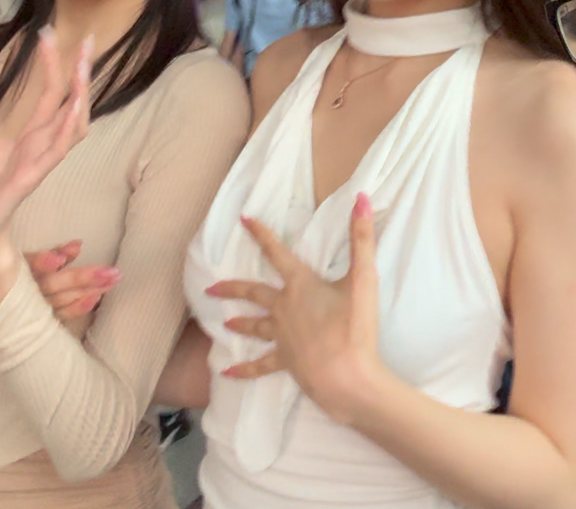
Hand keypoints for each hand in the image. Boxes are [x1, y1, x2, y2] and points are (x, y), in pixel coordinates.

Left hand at [0, 28, 91, 278]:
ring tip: (84, 69)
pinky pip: (57, 150)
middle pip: (71, 102)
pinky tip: (73, 108)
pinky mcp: (31, 176)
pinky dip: (67, 129)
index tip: (51, 33)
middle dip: (81, 73)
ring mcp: (41, 159)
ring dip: (81, 97)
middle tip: (90, 41)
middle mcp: (44, 143)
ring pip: (73, 125)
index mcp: (33, 134)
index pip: (51, 93)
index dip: (53, 63)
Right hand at [26, 240, 121, 320]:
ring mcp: (32, 309)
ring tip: (112, 280)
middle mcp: (24, 291)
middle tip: (111, 271)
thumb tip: (78, 244)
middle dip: (82, 277)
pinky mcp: (40, 322)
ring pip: (62, 299)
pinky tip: (96, 298)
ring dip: (88, 290)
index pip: (29, 264)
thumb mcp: (31, 261)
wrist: (5, 310)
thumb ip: (54, 253)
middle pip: (53, 284)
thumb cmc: (20, 278)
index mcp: (18, 270)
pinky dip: (79, 308)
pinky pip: (61, 316)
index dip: (43, 262)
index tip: (59, 259)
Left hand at [207, 193, 383, 424]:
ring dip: (241, 323)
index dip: (261, 234)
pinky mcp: (285, 362)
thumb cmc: (354, 326)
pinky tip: (227, 373)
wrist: (347, 376)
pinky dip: (244, 370)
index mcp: (300, 285)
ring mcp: (281, 337)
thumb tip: (362, 198)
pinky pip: (260, 366)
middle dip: (233, 287)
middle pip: (254, 293)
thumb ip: (362, 238)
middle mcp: (284, 308)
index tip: (244, 220)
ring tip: (225, 323)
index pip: (277, 252)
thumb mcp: (363, 278)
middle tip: (211, 287)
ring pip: (255, 327)